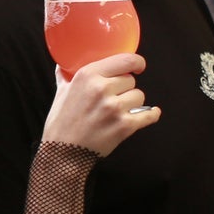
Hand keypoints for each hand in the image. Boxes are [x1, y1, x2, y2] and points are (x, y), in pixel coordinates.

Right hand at [42, 53, 160, 155]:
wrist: (63, 153)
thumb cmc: (61, 123)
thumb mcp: (61, 92)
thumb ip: (66, 75)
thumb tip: (66, 63)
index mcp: (88, 75)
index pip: (125, 60)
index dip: (136, 62)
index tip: (139, 66)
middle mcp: (102, 89)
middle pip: (131, 80)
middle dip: (125, 88)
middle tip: (114, 98)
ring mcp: (114, 108)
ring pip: (139, 96)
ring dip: (132, 103)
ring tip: (119, 111)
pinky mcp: (124, 126)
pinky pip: (148, 115)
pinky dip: (151, 115)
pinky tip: (152, 113)